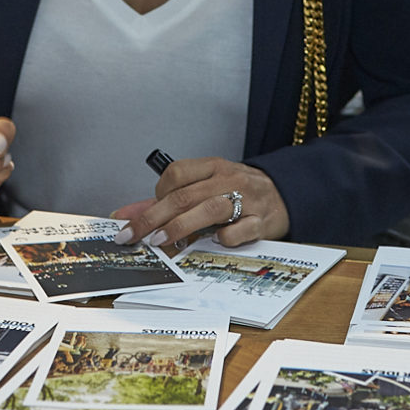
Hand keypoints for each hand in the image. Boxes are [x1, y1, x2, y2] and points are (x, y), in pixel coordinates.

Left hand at [111, 156, 289, 248]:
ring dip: (181, 226)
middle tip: (133, 235)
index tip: (147, 212)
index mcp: (213, 167)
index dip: (157, 193)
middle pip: (185, 196)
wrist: (284, 195)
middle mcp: (229, 179)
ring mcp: (247, 199)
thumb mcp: (205, 187)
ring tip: (160, 240)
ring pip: (210, 210)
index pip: (177, 173)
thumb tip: (125, 215)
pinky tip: (214, 242)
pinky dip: (224, 237)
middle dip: (153, 217)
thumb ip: (166, 201)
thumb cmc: (238, 192)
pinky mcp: (261, 221)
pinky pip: (240, 230)